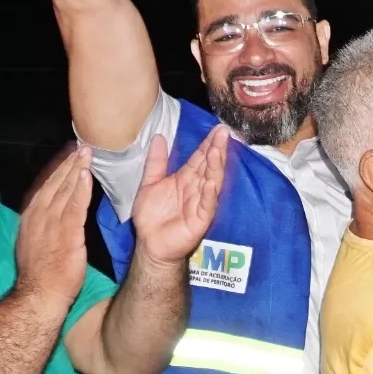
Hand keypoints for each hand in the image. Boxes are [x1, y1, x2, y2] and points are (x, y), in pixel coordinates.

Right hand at [15, 145, 93, 307]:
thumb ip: (43, 226)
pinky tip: (87, 175)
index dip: (56, 168)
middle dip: (68, 162)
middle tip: (81, 146)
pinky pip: (74, 205)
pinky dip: (81, 188)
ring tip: (87, 152)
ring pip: (65, 189)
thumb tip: (53, 214)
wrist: (38, 296)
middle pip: (54, 182)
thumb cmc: (40, 275)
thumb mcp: (35, 243)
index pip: (43, 186)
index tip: (67, 153)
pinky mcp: (66, 233)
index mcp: (30, 217)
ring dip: (76, 169)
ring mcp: (50, 223)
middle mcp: (37, 215)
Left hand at [131, 126, 226, 265]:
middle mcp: (196, 188)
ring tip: (217, 151)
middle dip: (216, 150)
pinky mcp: (200, 220)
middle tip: (223, 133)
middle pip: (209, 166)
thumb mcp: (149, 184)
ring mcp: (201, 203)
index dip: (208, 143)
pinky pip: (207, 206)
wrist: (149, 244)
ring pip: (212, 182)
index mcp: (185, 178)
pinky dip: (210, 194)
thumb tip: (159, 136)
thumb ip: (156, 162)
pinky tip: (212, 183)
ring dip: (215, 167)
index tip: (217, 129)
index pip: (200, 158)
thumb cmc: (151, 217)